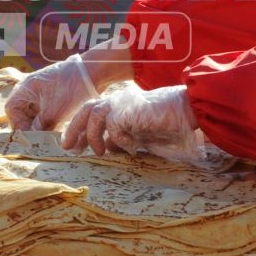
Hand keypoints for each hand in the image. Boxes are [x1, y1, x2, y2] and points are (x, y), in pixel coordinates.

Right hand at [6, 55, 98, 131]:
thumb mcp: (54, 112)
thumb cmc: (71, 88)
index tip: (31, 137)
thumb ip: (40, 128)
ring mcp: (40, 93)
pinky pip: (44, 113)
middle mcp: (29, 90)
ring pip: (33, 115)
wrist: (93, 73)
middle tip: (41, 140)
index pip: (12, 111)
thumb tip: (34, 142)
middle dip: (30, 127)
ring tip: (50, 136)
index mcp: (24, 88)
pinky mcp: (51, 97)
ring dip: (40, 126)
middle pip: (21, 114)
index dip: (18, 125)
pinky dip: (48, 122)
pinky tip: (56, 130)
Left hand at [61, 83, 217, 163]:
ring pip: (93, 115)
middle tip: (69, 148)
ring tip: (98, 152)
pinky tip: (131, 147)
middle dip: (74, 129)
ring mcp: (123, 104)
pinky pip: (113, 124)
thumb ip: (122, 139)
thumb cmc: (166, 124)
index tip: (75, 147)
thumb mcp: (139, 136)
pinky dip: (118, 138)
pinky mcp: (130, 109)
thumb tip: (107, 148)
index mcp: (117, 107)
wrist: (186, 111)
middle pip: (85, 110)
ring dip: (92, 135)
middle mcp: (117, 102)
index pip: (90, 115)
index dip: (79, 130)